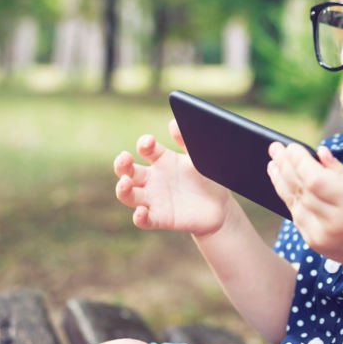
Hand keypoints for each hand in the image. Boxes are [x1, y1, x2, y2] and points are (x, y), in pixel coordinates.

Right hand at [114, 119, 231, 235]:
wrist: (221, 207)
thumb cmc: (207, 179)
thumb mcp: (199, 159)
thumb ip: (186, 142)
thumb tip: (173, 123)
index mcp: (162, 160)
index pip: (146, 149)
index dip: (144, 144)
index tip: (149, 142)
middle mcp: (153, 179)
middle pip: (128, 171)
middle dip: (122, 164)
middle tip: (124, 157)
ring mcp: (154, 199)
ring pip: (129, 195)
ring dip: (122, 189)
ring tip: (125, 183)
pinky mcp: (160, 218)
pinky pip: (144, 220)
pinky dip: (140, 217)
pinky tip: (141, 212)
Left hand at [267, 142, 342, 267]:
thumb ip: (340, 169)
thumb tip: (319, 152)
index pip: (316, 179)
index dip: (300, 162)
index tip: (290, 146)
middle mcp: (335, 220)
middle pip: (301, 189)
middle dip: (285, 165)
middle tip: (274, 148)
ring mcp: (322, 234)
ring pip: (293, 201)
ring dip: (280, 180)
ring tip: (273, 163)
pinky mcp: (314, 242)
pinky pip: (295, 214)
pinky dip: (288, 197)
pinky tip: (282, 183)